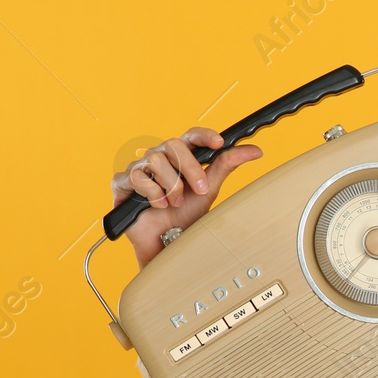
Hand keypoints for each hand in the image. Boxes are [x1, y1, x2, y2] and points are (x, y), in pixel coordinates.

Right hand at [109, 127, 262, 267]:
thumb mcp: (210, 190)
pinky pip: (137, 176)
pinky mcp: (122, 182)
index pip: (191, 136)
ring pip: (155, 160)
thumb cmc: (186, 216)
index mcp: (181, 157)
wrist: (167, 242)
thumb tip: (255, 151)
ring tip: (175, 204)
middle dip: (191, 169)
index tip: (219, 142)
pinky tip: (157, 205)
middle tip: (201, 190)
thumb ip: (226, 166)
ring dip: (171, 186)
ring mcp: (140, 168)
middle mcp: (160, 158)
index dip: (204, 135)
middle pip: (173, 144)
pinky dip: (152, 193)